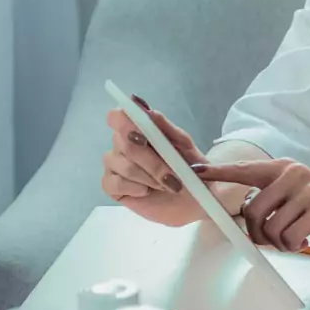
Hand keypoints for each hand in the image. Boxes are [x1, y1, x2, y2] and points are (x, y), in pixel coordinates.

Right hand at [101, 98, 209, 226]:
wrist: (197, 199)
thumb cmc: (191, 169)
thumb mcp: (185, 147)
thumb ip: (165, 128)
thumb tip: (145, 109)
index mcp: (139, 129)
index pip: (117, 117)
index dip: (125, 124)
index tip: (144, 138)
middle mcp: (122, 144)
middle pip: (124, 144)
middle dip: (152, 162)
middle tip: (173, 177)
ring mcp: (115, 165)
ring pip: (121, 165)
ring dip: (149, 177)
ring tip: (167, 186)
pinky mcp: (112, 186)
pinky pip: (113, 183)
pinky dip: (135, 188)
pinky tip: (147, 191)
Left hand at [192, 160, 309, 251]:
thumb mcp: (298, 194)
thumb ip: (273, 198)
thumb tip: (244, 215)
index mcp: (284, 168)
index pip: (244, 170)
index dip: (218, 173)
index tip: (196, 172)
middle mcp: (293, 174)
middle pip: (252, 211)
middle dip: (258, 235)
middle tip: (275, 241)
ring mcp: (307, 190)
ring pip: (270, 228)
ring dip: (279, 244)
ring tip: (294, 240)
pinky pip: (289, 237)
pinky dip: (294, 247)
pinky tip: (306, 242)